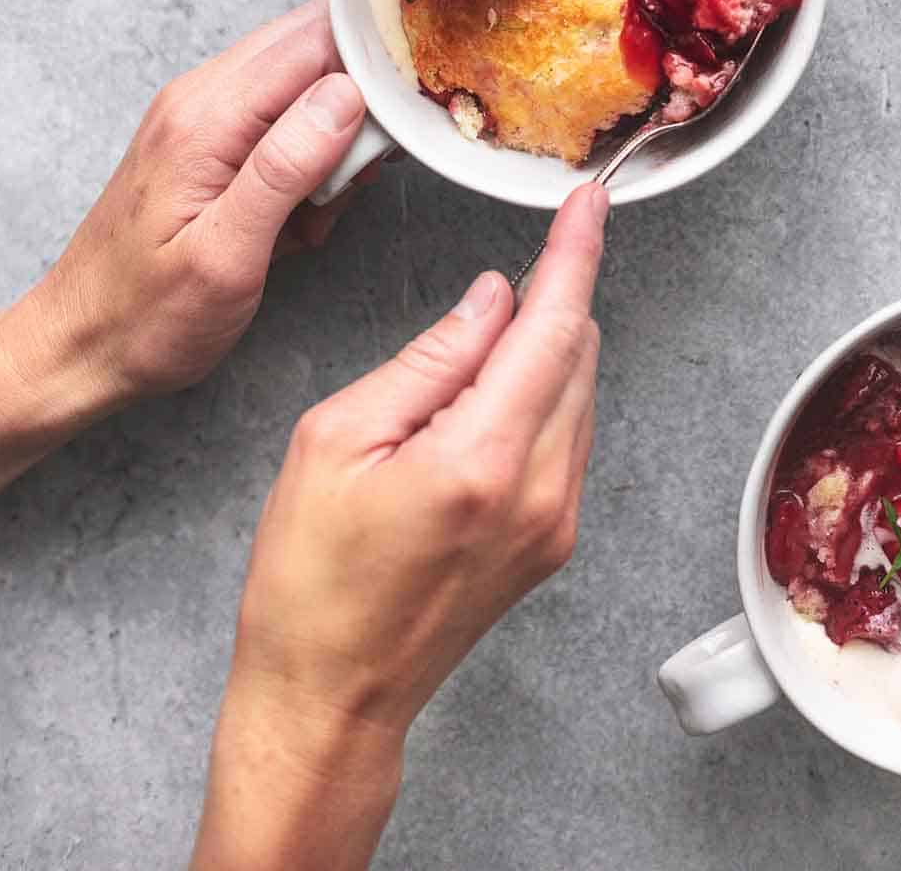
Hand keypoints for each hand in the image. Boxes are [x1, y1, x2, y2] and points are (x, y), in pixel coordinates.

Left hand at [0, 1, 369, 506]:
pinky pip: (279, 118)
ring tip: (317, 213)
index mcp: (205, 119)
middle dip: (357, 102)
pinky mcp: (205, 138)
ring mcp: (199, 114)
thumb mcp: (226, 257)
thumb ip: (286, 167)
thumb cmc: (146, 318)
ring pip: (302, 82)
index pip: (314, 41)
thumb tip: (346, 95)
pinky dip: (307, 160)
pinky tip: (296, 216)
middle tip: (355, 179)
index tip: (398, 125)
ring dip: (334, 139)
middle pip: (312, 46)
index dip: (371, 71)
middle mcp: (198, 97)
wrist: (78, 347)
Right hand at [190, 183, 608, 870]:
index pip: (553, 327)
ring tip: (471, 355)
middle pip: (577, 354)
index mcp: (482, 459)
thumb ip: (430, 358)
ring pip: (578, 393)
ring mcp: (554, 523)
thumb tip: (491, 299)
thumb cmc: (309, 578)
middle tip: (505, 273)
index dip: (575, 254)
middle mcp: (539, 491)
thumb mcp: (336, 439)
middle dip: (550, 299)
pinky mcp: (552, 543)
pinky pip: (567, 439)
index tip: (591, 203)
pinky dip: (540, 397)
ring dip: (544, 349)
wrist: (329, 697)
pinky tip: (483, 404)